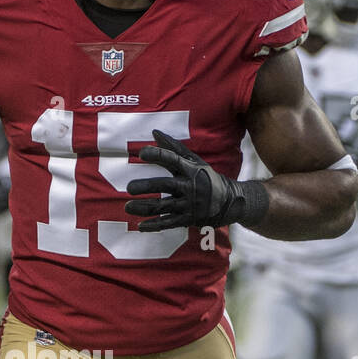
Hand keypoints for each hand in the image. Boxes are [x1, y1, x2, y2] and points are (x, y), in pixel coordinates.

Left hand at [126, 130, 245, 230]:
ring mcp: (188, 205)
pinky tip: (140, 226)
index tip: (142, 153)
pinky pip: (168, 223)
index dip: (158, 155)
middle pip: (165, 185)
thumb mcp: (194, 161)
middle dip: (146, 186)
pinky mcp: (187, 219)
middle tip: (129, 187)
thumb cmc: (207, 178)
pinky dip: (154, 226)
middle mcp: (190, 187)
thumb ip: (173, 148)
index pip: (173, 159)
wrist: (230, 202)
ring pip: (163, 207)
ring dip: (144, 207)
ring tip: (128, 207)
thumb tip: (154, 132)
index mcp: (191, 169)